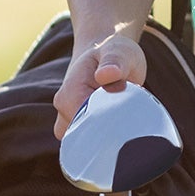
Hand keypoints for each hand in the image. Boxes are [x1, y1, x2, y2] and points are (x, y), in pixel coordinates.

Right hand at [53, 25, 149, 139]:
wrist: (105, 54)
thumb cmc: (113, 52)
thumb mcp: (119, 51)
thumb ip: (114, 62)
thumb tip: (106, 74)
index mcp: (70, 93)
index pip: (84, 124)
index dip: (108, 124)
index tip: (127, 118)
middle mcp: (64, 111)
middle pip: (86, 138)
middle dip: (108, 133)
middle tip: (129, 117)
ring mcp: (69, 121)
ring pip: (88, 144)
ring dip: (108, 136)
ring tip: (125, 117)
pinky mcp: (80, 128)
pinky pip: (92, 143)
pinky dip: (107, 138)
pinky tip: (121, 125)